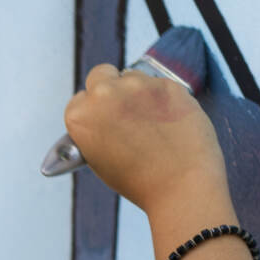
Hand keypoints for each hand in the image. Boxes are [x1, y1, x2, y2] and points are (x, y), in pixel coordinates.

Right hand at [61, 63, 228, 222]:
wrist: (180, 184)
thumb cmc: (139, 180)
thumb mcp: (99, 159)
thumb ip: (96, 130)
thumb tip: (104, 116)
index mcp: (80, 115)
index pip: (79, 100)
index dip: (92, 110)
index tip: (104, 118)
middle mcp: (104, 94)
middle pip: (101, 75)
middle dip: (109, 87)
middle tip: (124, 109)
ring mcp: (137, 85)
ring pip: (132, 77)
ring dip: (138, 92)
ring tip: (152, 121)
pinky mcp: (167, 84)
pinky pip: (160, 84)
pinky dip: (163, 99)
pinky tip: (170, 121)